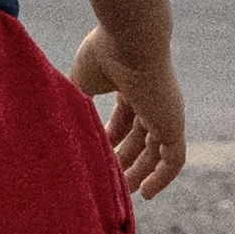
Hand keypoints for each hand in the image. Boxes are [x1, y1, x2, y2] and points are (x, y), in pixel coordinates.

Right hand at [71, 26, 187, 199]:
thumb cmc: (102, 55)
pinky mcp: (174, 125)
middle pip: (140, 137)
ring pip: (155, 151)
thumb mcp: (80, 83)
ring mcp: (164, 112)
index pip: (124, 118)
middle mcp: (151, 99)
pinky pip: (173, 159)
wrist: (130, 39)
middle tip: (108, 182)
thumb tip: (60, 128)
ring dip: (139, 173)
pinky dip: (162, 178)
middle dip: (124, 159)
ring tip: (122, 194)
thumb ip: (75, 105)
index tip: (96, 156)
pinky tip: (145, 194)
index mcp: (130, 84)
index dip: (111, 139)